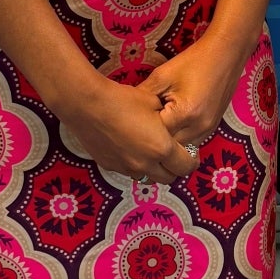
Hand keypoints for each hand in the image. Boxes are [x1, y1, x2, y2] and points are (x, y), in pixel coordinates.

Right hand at [61, 76, 195, 182]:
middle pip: (169, 178)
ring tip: (152, 154)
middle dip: (174, 169)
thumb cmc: (123, 99)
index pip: (186, 166)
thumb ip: (167, 118)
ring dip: (154, 170)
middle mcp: (145, 164)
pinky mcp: (109, 166)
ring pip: (148, 178)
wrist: (87, 105)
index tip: (191, 154)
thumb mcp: (153, 103)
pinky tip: (130, 150)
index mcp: (161, 148)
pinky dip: (135, 166)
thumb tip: (170, 123)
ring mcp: (126, 168)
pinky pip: (129, 172)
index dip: (192, 161)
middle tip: (174, 156)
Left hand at [136, 34, 244, 150]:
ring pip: (180, 147)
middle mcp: (199, 127)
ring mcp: (208, 129)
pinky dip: (179, 135)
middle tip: (142, 124)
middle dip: (154, 137)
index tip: (133, 120)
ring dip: (168, 139)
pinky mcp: (212, 127)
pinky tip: (171, 122)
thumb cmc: (193, 61)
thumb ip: (143, 96)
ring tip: (157, 123)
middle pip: (168, 146)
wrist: (226, 54)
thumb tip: (126, 110)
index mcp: (185, 113)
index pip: (155, 134)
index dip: (142, 128)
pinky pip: (191, 140)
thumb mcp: (162, 76)